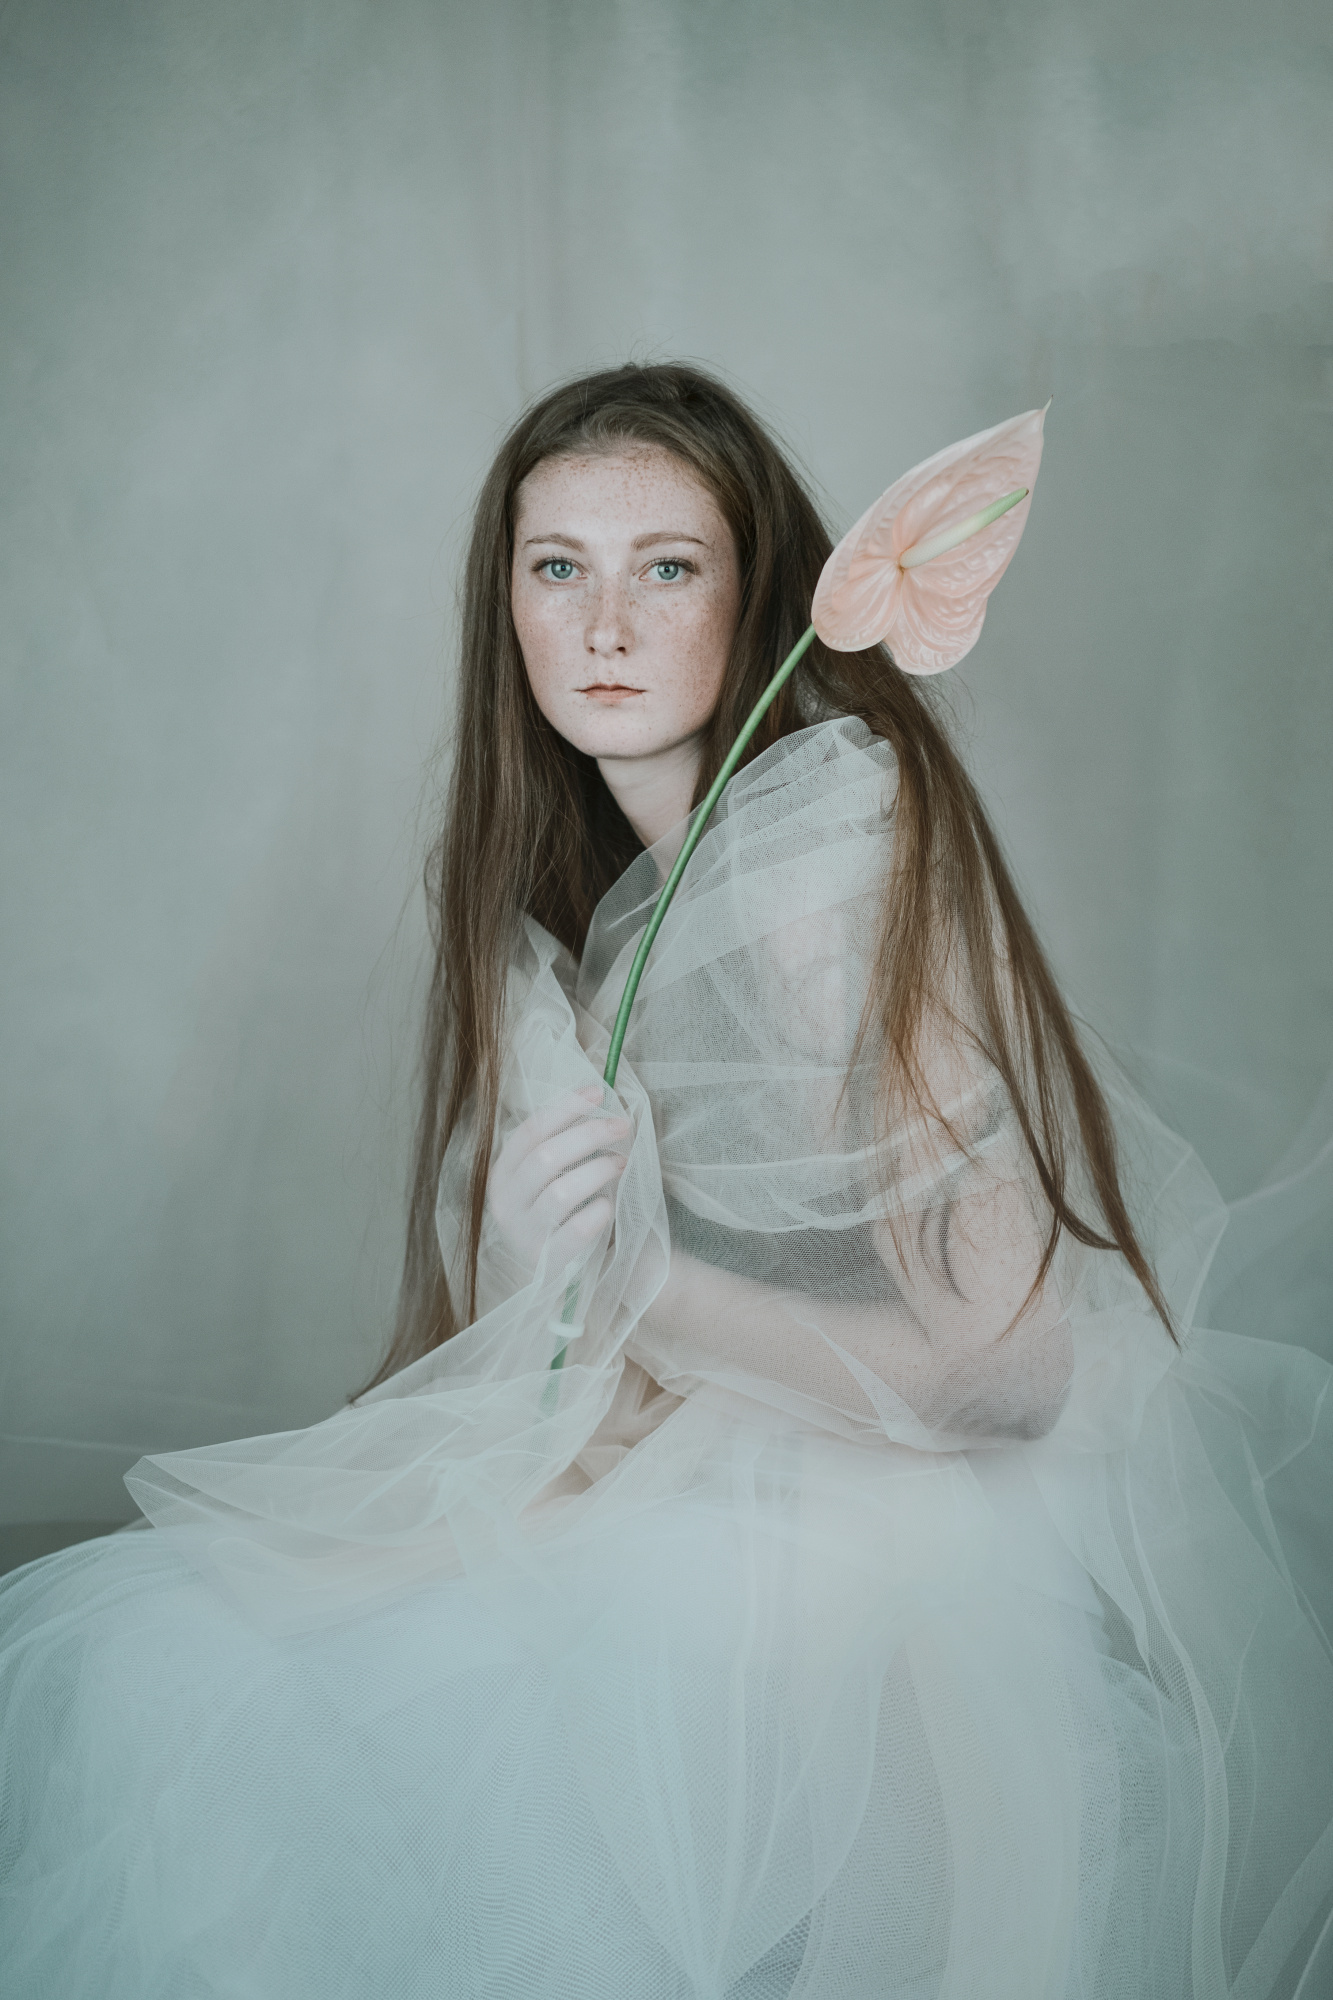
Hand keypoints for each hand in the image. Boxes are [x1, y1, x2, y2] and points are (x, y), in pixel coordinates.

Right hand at [486, 1085, 630, 1280]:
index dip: (564, 1108)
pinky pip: (574, 1232)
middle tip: (622, 1126)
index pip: (530, 1131)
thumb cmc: (560, 1211)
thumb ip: (561, 1143)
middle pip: (546, 1157)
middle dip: (589, 1135)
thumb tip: (596, 1097)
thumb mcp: (548, 1176)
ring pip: (561, 1193)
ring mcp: (523, 1235)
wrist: (558, 1271)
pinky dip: (597, 1213)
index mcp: (503, 1174)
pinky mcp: (546, 1262)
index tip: (598, 1092)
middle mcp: (506, 1203)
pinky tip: (609, 1205)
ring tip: (622, 1163)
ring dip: (598, 1170)